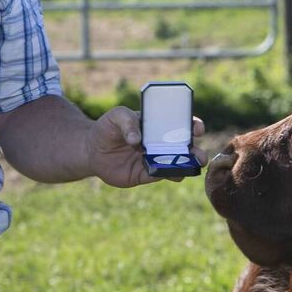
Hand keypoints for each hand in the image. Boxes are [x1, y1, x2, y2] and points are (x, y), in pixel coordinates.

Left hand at [86, 106, 206, 187]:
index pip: (181, 123)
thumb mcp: (116, 116)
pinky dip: (170, 175)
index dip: (193, 125)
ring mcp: (155, 159)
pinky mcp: (146, 174)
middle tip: (200, 155)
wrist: (91, 150)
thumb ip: (127, 122)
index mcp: (158, 125)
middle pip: (185, 147)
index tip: (197, 128)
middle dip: (196, 151)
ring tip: (192, 166)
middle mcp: (160, 143)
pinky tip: (174, 174)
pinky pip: (162, 175)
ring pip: (178, 163)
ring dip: (188, 165)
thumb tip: (137, 139)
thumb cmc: (106, 128)